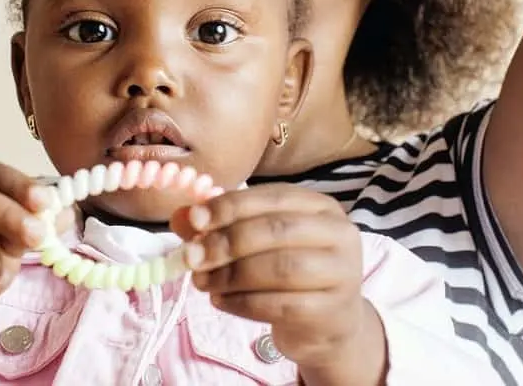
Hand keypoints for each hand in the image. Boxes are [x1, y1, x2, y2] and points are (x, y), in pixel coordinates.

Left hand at [171, 184, 371, 370]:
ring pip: (280, 268)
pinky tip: (219, 301)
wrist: (329, 325)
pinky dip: (242, 303)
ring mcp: (342, 272)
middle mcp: (338, 233)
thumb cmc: (289, 275)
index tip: (194, 220)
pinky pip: (281, 305)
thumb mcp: (257, 243)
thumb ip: (220, 226)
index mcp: (319, 206)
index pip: (272, 197)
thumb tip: (181, 217)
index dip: (230, 206)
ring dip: (231, 275)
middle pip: (276, 230)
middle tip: (190, 256)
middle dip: (226, 242)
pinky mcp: (333, 310)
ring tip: (201, 281)